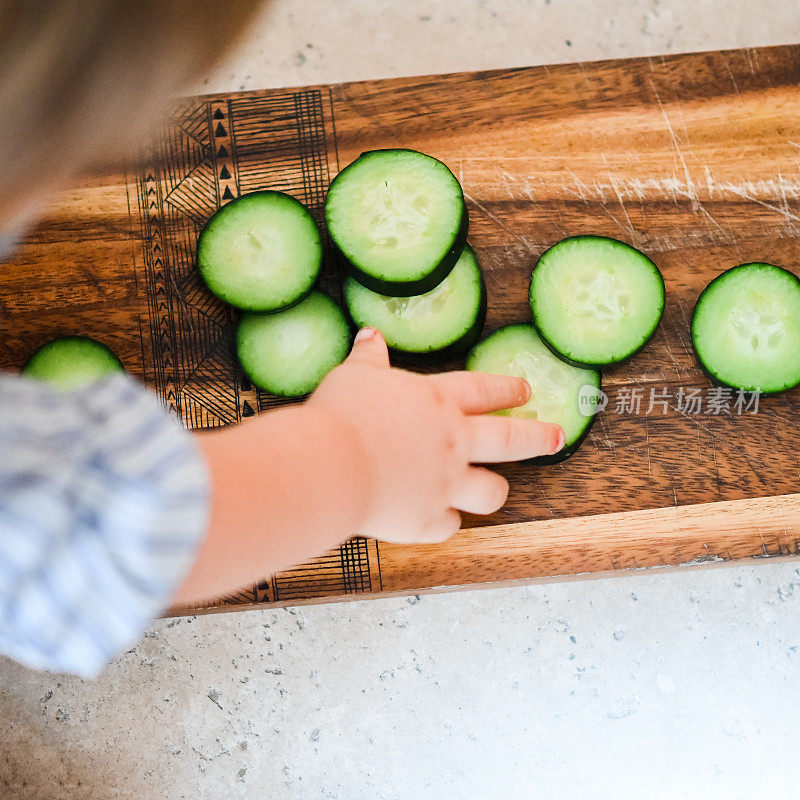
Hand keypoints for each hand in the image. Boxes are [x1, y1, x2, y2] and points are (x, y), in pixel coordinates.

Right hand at [308, 327, 564, 543]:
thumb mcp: (355, 376)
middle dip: (538, 438)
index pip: (484, 391)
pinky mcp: (428, 520)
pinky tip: (439, 519)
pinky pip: (449, 525)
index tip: (526, 390)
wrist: (333, 466)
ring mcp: (445, 484)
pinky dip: (444, 521)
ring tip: (497, 490)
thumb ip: (368, 358)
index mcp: (438, 403)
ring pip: (491, 492)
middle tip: (557, 437)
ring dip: (494, 490)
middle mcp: (453, 443)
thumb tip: (369, 335)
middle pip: (509, 440)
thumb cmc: (341, 415)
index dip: (507, 390)